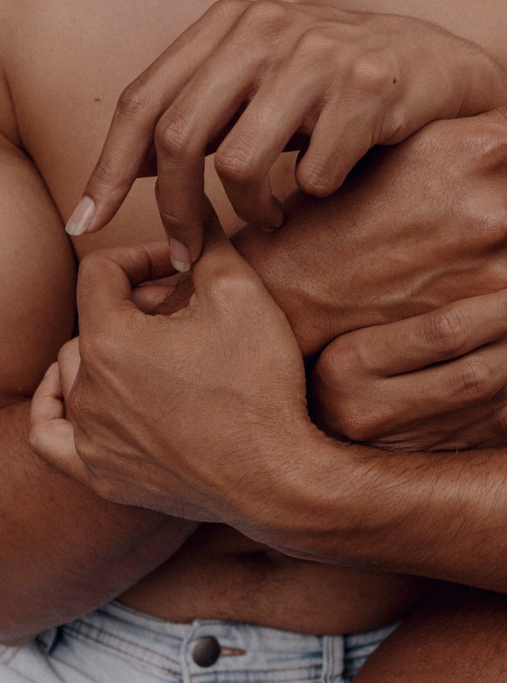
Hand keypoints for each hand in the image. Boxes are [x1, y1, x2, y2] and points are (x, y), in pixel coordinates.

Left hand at [29, 211, 310, 523]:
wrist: (277, 475)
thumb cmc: (260, 384)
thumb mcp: (242, 294)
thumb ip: (208, 242)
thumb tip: (192, 206)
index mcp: (111, 339)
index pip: (100, 271)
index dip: (139, 256)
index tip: (178, 266)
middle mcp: (88, 388)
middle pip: (91, 321)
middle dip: (132, 305)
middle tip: (182, 312)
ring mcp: (92, 437)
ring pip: (73, 373)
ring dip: (106, 351)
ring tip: (152, 351)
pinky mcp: (104, 474)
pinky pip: (52, 435)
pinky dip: (59, 407)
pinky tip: (76, 395)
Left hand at [65, 0, 506, 262]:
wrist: (438, 68)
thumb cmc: (338, 89)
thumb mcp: (262, 85)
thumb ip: (203, 112)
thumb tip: (137, 168)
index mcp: (228, 24)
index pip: (143, 101)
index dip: (109, 169)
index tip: (88, 223)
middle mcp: (266, 28)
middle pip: (181, 136)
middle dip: (176, 212)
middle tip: (188, 255)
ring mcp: (318, 53)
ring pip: (241, 163)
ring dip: (253, 211)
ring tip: (274, 216)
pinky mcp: (369, 84)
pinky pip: (314, 175)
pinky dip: (315, 198)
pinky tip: (331, 187)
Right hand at [236, 71, 506, 356]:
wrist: (304, 282)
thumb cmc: (350, 200)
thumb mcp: (417, 141)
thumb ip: (502, 116)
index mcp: (476, 147)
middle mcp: (492, 205)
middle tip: (493, 202)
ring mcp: (490, 264)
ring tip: (473, 238)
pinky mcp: (482, 309)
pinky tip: (472, 270)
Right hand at [312, 276, 506, 451]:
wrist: (294, 409)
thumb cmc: (313, 333)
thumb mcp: (334, 301)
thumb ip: (389, 277)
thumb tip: (477, 242)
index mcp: (343, 365)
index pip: (442, 333)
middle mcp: (366, 414)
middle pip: (473, 372)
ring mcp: (393, 446)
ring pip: (486, 401)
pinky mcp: (417, 461)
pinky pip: (484, 424)